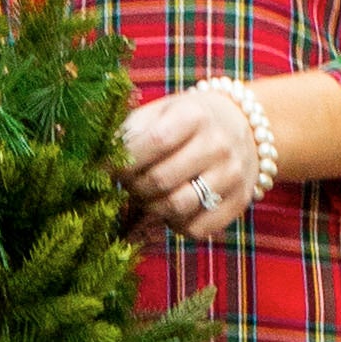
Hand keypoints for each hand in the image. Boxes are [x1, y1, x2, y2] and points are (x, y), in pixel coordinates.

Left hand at [118, 85, 271, 238]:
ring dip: (151, 209)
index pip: (154, 142)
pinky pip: (196, 229)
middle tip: (128, 184)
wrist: (243, 126)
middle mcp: (218, 144)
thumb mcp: (161, 112)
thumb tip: (97, 168)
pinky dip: (175, 225)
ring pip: (178, 208)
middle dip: (133, 188)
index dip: (124, 162)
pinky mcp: (238, 202)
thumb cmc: (187, 121)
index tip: (108, 169)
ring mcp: (232, 175)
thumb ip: (129, 134)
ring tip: (147, 197)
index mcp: (195, 115)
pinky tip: (171, 209)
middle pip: (161, 180)